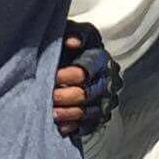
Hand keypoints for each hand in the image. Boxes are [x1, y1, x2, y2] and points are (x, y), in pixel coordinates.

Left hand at [53, 21, 120, 144]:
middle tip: (49, 96)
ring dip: (68, 113)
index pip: (87, 71)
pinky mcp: (101, 117)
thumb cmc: (68, 47)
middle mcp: (108, 81)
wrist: (70, 63)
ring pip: (89, 112)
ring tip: (51, 112)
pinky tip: (60, 125)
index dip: (68, 75)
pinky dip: (74, 127)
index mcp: (101, 60)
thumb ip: (72, 32)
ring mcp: (106, 101)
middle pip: (87, 93)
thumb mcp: (69, 32)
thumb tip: (73, 42)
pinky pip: (89, 126)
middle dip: (65, 96)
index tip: (53, 75)